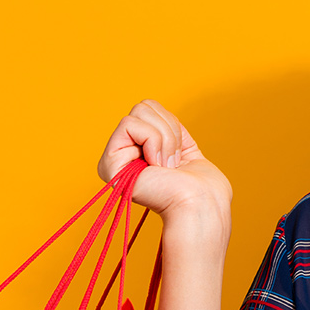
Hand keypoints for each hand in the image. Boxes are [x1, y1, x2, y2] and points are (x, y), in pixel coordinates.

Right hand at [96, 99, 231, 219]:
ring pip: (138, 111)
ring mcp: (113, 160)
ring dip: (164, 137)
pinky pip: (130, 124)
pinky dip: (153, 140)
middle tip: (172, 161)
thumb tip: (149, 107)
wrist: (200, 204)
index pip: (149, 107)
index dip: (171, 123)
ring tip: (166, 165)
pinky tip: (156, 166)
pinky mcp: (109, 165)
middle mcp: (122, 154)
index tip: (179, 153)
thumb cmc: (200, 185)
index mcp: (139, 150)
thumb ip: (165, 127)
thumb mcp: (184, 145)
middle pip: (143, 106)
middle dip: (169, 129)